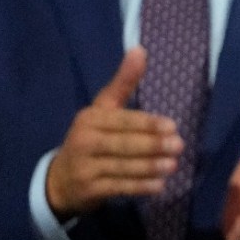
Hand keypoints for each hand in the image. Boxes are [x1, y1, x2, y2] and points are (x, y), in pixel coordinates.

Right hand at [45, 47, 182, 220]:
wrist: (60, 180)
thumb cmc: (91, 138)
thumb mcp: (103, 109)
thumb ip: (123, 83)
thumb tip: (140, 50)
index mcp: (90, 119)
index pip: (123, 121)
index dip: (147, 124)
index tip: (172, 126)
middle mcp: (84, 141)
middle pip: (123, 144)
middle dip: (153, 146)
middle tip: (179, 146)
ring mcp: (85, 168)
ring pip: (123, 167)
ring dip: (150, 167)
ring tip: (173, 166)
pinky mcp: (88, 190)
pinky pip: (118, 188)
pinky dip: (139, 187)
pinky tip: (159, 186)